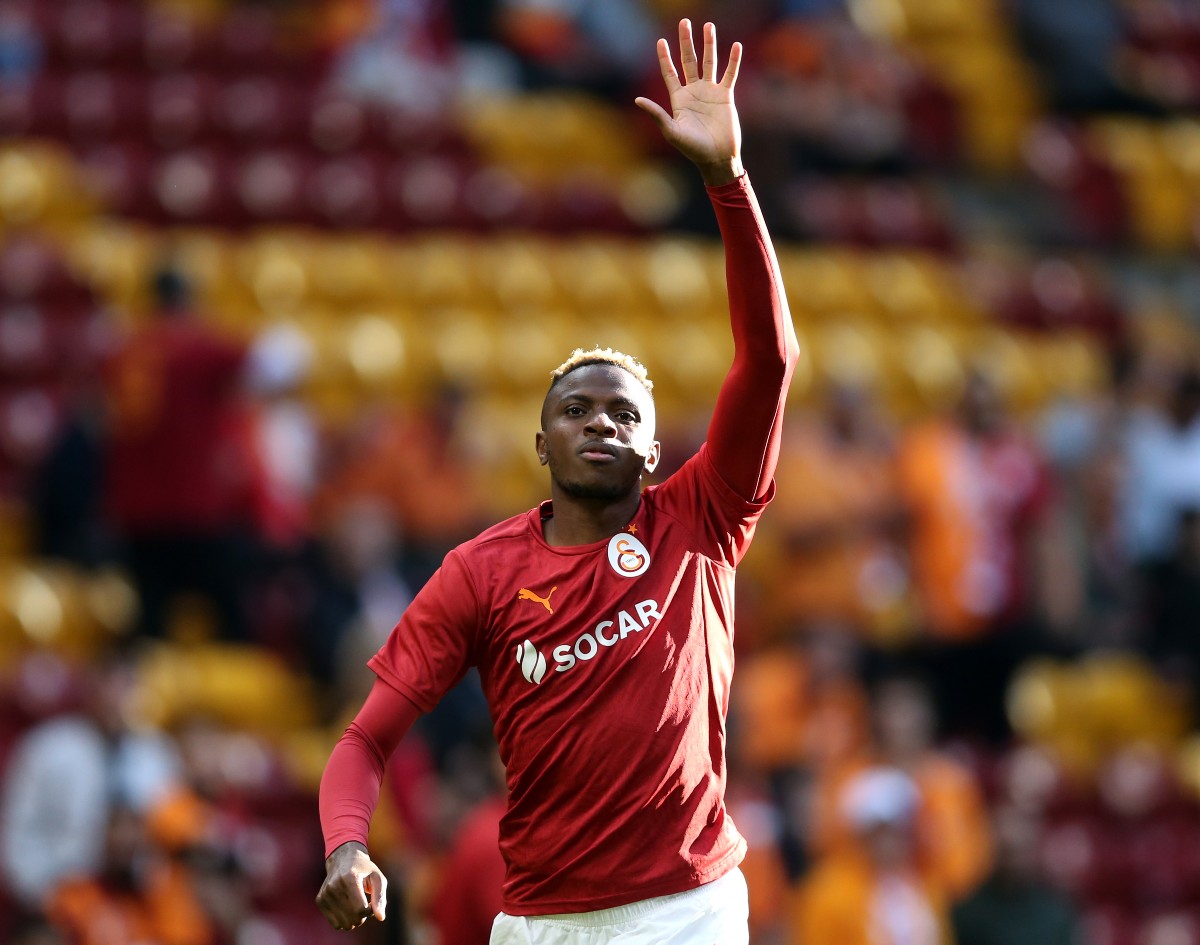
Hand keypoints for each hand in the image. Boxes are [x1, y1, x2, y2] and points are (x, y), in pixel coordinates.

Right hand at [316, 841, 387, 930]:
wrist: (342, 859)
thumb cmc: (364, 869)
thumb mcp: (377, 878)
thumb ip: (380, 897)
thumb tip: (381, 918)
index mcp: (349, 878)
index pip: (360, 909)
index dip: (370, 911)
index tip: (372, 903)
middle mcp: (334, 886)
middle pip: (353, 919)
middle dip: (363, 916)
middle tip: (364, 904)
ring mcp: (325, 894)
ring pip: (344, 925)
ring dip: (354, 919)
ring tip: (356, 906)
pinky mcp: (320, 900)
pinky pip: (335, 924)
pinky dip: (344, 920)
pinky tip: (347, 907)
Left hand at [635, 19, 743, 185]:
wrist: (716, 158)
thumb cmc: (692, 149)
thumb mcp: (671, 131)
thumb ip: (656, 114)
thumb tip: (637, 100)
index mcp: (678, 99)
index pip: (669, 73)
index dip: (664, 57)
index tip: (660, 41)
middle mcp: (693, 92)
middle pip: (688, 61)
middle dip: (686, 42)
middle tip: (684, 22)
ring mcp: (710, 92)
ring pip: (709, 62)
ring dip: (709, 44)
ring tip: (708, 26)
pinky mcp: (726, 96)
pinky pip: (730, 74)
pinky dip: (733, 61)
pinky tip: (736, 46)